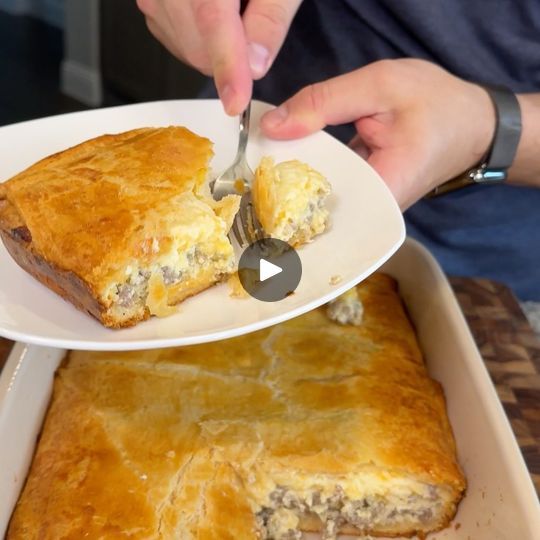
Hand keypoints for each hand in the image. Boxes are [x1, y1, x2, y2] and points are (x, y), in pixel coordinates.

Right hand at [136, 0, 301, 114]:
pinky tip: (215, 14)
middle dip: (233, 56)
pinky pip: (179, 44)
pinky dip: (202, 42)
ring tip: (232, 7)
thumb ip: (269, 18)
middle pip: (200, 48)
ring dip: (218, 49)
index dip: (228, 66)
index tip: (236, 100)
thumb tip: (256, 64)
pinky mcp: (151, 7)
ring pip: (189, 52)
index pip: (213, 21)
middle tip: (252, 19)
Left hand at [260, 59, 496, 208]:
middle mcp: (372, 209)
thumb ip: (323, 103)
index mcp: (381, 191)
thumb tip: (272, 125)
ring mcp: (368, 205)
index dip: (279, 205)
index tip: (248, 195)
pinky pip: (328, 188)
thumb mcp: (379, 86)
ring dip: (289, 183)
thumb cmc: (438, 104)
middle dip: (277, 196)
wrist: (474, 123)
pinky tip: (285, 163)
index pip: (321, 211)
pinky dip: (308, 173)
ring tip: (255, 174)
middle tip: (242, 183)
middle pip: (314, 210)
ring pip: (318, 200)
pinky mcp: (364, 194)